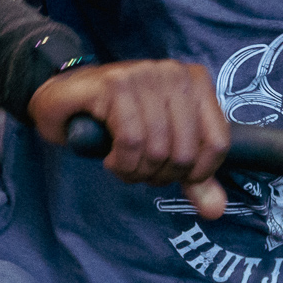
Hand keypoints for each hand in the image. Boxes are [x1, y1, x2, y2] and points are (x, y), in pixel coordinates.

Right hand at [27, 60, 229, 217]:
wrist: (64, 97)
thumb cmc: (116, 120)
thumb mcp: (163, 147)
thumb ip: (192, 177)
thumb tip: (216, 209)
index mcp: (195, 82)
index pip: (219, 142)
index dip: (196, 173)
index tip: (173, 174)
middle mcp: (174, 73)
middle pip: (185, 152)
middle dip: (159, 174)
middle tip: (139, 168)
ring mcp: (145, 74)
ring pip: (157, 149)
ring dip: (136, 171)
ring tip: (123, 163)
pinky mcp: (115, 84)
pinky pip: (130, 142)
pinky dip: (120, 162)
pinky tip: (110, 157)